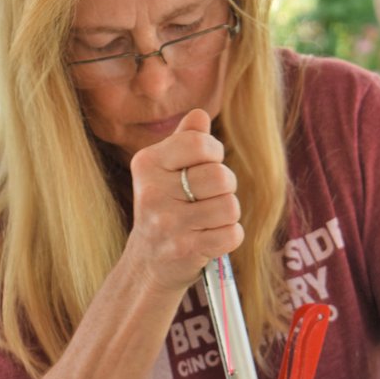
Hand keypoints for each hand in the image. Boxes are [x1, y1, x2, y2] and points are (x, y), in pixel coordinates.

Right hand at [127, 108, 243, 292]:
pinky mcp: (185, 250)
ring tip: (208, 220)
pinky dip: (229, 236)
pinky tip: (211, 238)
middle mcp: (153, 193)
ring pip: (230, 206)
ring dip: (228, 214)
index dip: (214, 154)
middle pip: (221, 176)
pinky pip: (232, 234)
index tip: (205, 166)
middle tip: (208, 198)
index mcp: (148, 164)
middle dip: (225, 187)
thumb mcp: (165, 171)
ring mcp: (168, 224)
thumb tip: (199, 115)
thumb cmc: (165, 209)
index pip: (201, 144)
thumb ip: (184, 141)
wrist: (148, 263)